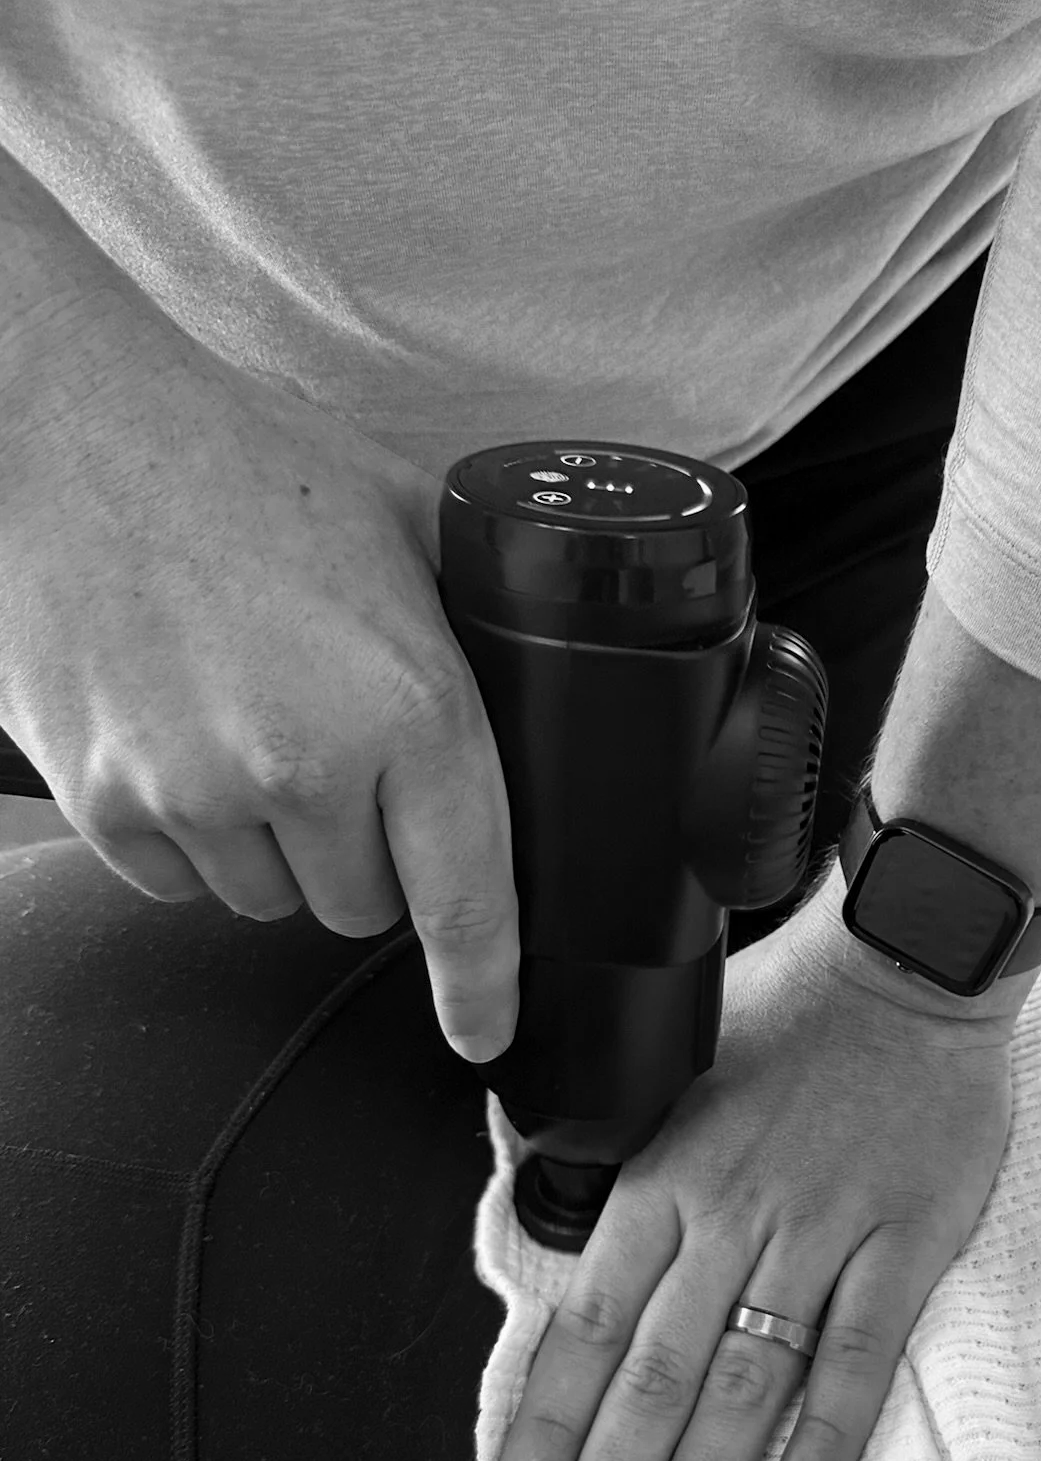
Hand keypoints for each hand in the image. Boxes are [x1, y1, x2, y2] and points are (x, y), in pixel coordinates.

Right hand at [0, 289, 517, 1060]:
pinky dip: (194, 834)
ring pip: (273, 899)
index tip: (488, 1034)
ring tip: (252, 720)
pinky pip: (180, 880)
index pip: (466, 900)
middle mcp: (302, 768)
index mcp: (407, 705)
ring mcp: (191, 795)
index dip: (485, 987)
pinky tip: (186, 732)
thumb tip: (555, 682)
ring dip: (279, 845)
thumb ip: (487, 621)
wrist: (64, 426)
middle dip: (369, 854)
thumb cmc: (242, 460)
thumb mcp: (410, 525)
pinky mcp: (103, 805)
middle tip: (338, 748)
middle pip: (367, 909)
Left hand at [489, 873, 1024, 1460]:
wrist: (908, 960)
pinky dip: (824, 1444)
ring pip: (741, 1388)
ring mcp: (818, 1234)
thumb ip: (630, 1171)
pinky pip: (856, 1359)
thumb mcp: (675, 1072)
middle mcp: (728, 1215)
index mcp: (663, 1176)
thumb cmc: (791, 1014)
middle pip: (650, 1382)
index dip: (544, 1428)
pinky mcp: (904, 1243)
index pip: (584, 1325)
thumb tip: (570, 1253)